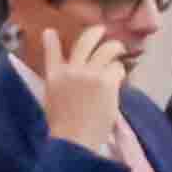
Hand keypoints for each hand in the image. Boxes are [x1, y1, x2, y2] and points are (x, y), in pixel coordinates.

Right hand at [38, 16, 137, 156]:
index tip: (50, 32)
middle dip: (97, 32)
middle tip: (103, 32)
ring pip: (108, 49)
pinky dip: (121, 72)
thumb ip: (60, 83)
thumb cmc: (64, 126)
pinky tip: (120, 79)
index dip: (51, 40)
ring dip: (116, 49)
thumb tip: (72, 73)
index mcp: (54, 77)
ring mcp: (90, 73)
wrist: (74, 140)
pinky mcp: (107, 80)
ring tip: (120, 53)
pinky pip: (118, 68)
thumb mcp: (53, 101)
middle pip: (86, 40)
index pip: (52, 52)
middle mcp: (71, 70)